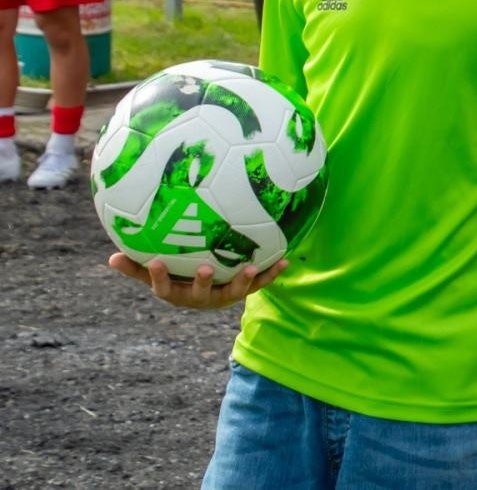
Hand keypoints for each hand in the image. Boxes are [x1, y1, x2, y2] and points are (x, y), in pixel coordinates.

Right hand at [109, 254, 285, 309]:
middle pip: (200, 294)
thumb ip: (137, 268)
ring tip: (251, 266)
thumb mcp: (157, 274)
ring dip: (243, 280)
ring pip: (233, 292)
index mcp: (176, 294)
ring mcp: (224, 295)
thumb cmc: (178, 277)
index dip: (159, 277)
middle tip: (205, 268)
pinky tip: (285, 262)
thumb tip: (110, 259)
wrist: (210, 289)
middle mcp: (200, 298)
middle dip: (203, 282)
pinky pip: (259, 285)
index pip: (163, 288)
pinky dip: (271, 275)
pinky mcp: (244, 291)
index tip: (156, 262)